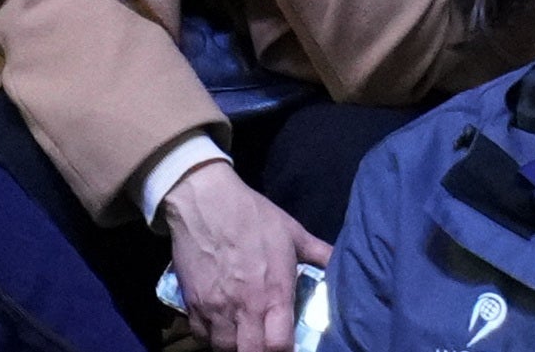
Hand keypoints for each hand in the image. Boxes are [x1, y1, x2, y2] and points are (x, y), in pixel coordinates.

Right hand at [160, 162, 332, 351]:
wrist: (203, 197)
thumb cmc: (252, 214)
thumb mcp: (292, 232)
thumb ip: (319, 254)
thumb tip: (342, 262)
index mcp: (275, 293)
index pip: (280, 346)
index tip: (286, 348)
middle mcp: (245, 306)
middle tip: (262, 345)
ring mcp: (216, 305)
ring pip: (224, 348)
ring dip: (234, 348)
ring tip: (241, 340)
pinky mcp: (192, 299)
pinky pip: (200, 334)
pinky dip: (210, 338)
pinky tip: (218, 329)